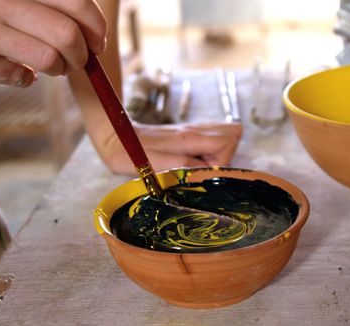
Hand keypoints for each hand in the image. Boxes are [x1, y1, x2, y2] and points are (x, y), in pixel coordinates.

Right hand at [0, 0, 105, 85]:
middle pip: (67, 32)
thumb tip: (87, 27)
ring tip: (50, 67)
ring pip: (48, 58)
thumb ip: (36, 5)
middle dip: (82, 54)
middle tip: (78, 61)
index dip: (95, 25)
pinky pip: (18, 76)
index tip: (97, 41)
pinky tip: (14, 71)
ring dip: (58, 69)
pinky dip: (24, 78)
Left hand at [100, 122, 242, 174]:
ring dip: (221, 152)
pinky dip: (213, 149)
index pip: (227, 142)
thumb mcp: (156, 166)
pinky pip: (214, 135)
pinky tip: (196, 158)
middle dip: (226, 155)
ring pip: (227, 132)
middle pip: (233, 133)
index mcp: (188, 137)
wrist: (115, 136)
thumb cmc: (132, 154)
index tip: (202, 172)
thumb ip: (185, 165)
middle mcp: (194, 130)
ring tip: (201, 164)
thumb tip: (209, 170)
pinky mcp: (189, 132)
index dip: (221, 162)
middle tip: (204, 167)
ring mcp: (192, 129)